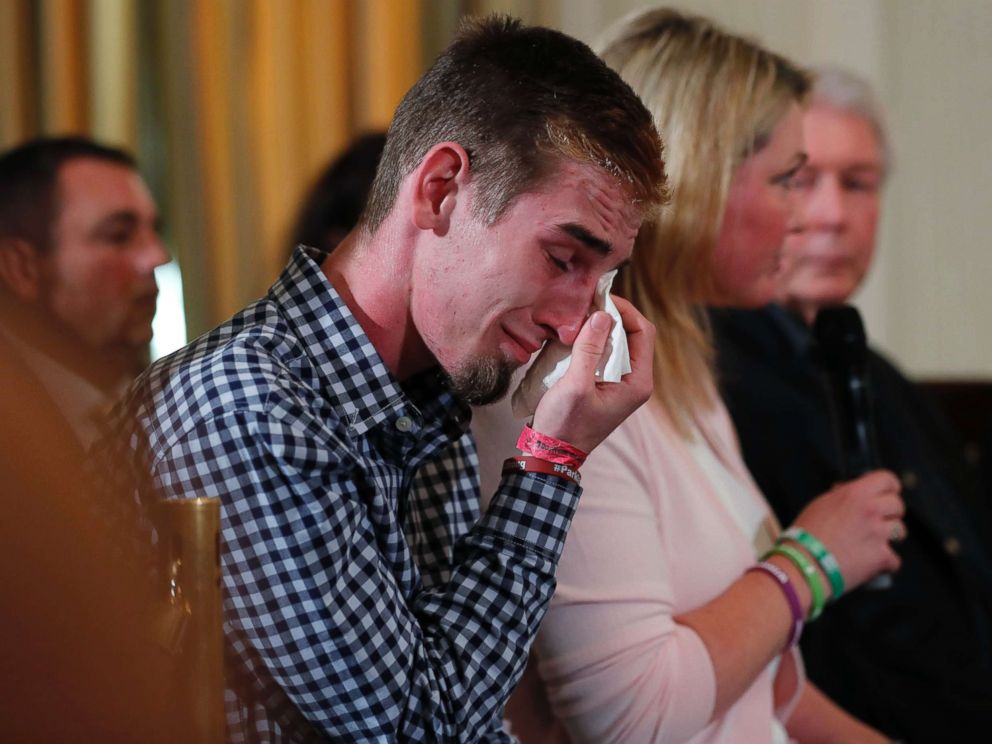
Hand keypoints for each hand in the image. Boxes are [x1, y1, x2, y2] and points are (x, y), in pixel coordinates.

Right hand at [531, 296, 653, 452]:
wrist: (552, 453)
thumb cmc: (565, 424)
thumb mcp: (576, 385)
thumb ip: (590, 349)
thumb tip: (602, 314)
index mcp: (637, 382)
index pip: (643, 332)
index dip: (624, 310)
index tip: (600, 298)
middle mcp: (634, 381)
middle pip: (632, 334)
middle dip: (611, 316)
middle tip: (586, 304)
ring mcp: (620, 383)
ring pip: (617, 342)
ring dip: (599, 328)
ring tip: (578, 317)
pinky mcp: (604, 384)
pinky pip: (604, 353)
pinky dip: (591, 341)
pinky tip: (573, 336)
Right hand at [791, 470, 904, 592]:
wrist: (804, 563)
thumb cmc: (807, 534)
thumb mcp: (821, 504)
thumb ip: (843, 496)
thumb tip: (854, 494)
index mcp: (856, 493)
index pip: (887, 480)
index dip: (890, 486)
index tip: (889, 493)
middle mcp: (871, 510)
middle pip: (898, 505)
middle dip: (890, 513)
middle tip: (877, 521)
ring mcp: (879, 534)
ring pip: (900, 531)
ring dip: (889, 537)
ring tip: (871, 543)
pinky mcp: (882, 557)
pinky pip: (894, 559)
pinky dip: (883, 563)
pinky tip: (868, 563)